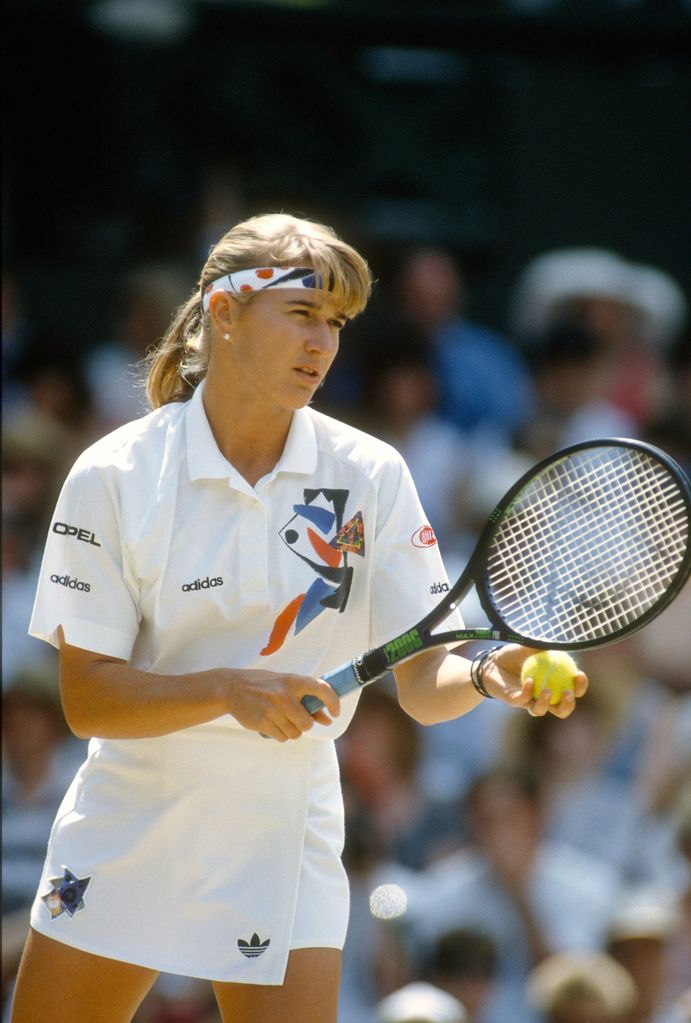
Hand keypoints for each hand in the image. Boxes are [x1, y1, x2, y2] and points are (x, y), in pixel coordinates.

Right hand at [222, 668, 340, 740]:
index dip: (333, 702)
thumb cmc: (264, 685)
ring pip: (295, 733)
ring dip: (291, 731)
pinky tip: (272, 724)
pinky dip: (280, 734)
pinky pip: (282, 738)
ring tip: (281, 720)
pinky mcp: (263, 723)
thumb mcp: (286, 685)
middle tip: (295, 719)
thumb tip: (327, 719)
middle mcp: (284, 696)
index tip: (335, 713)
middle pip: (307, 723)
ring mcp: (273, 710)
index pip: (321, 689)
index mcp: (293, 681)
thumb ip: (306, 700)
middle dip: (304, 725)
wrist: (232, 688)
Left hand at [481, 644, 587, 717]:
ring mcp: (528, 700)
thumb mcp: (529, 646)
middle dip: (568, 704)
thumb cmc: (514, 654)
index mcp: (553, 684)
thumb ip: (543, 646)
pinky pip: (523, 700)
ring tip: (547, 690)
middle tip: (568, 693)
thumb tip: (559, 641)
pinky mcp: (514, 700)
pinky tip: (529, 681)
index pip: (572, 690)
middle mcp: (542, 697)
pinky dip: (527, 692)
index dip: (580, 686)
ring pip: (541, 710)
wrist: (491, 661)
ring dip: (546, 703)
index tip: (580, 675)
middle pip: (561, 709)